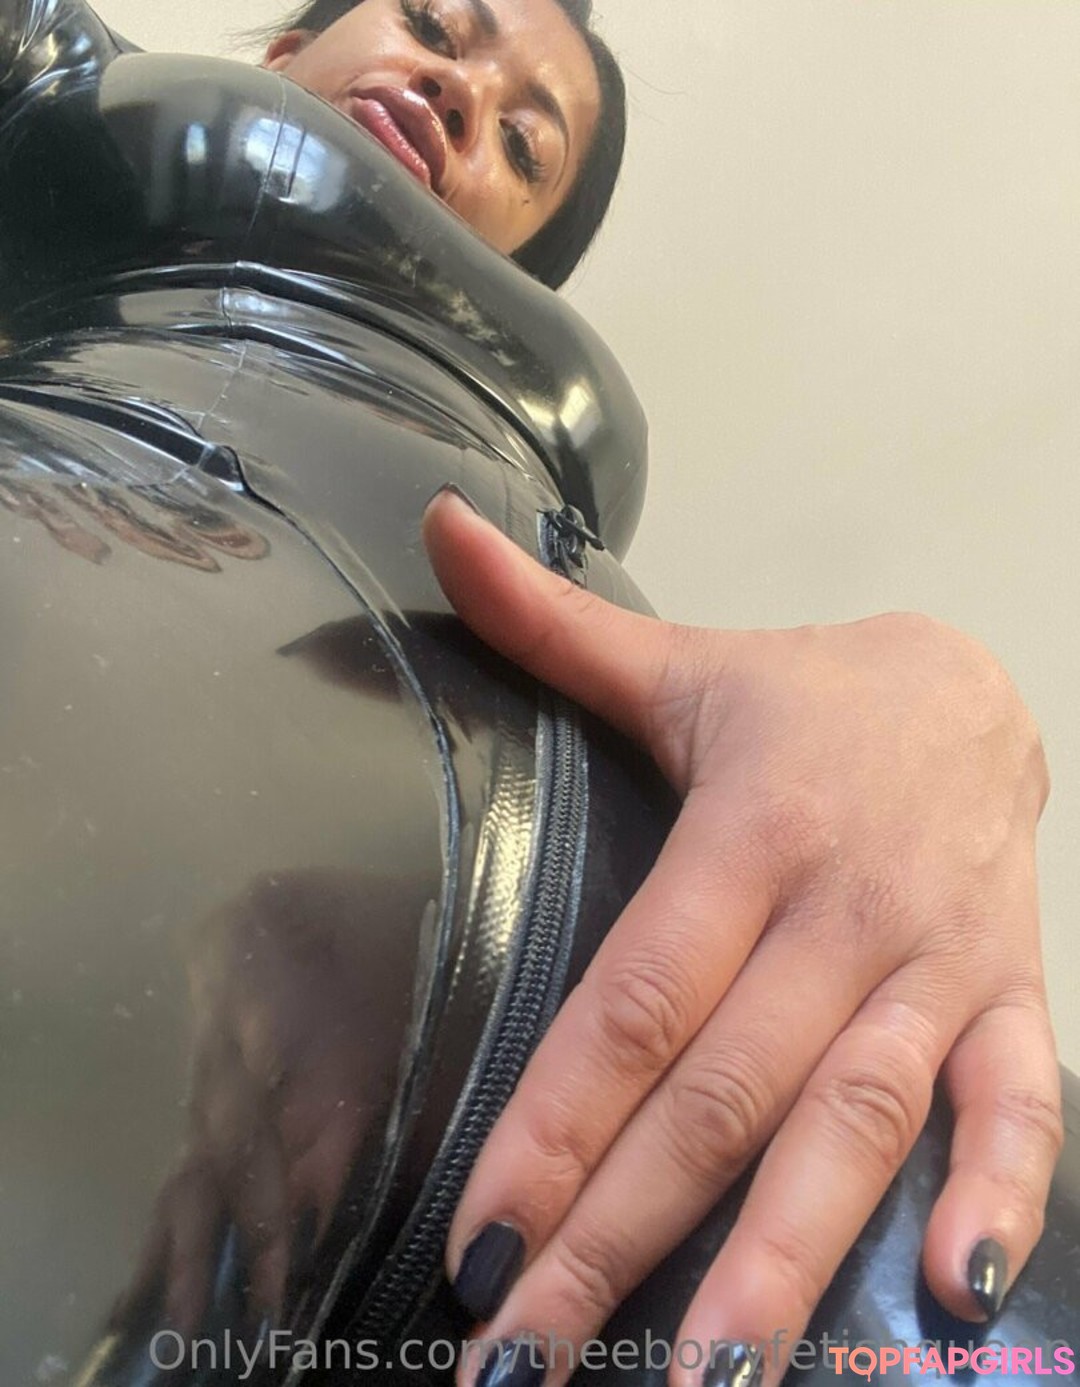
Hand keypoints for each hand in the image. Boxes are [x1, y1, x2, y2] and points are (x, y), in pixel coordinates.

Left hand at [422, 489, 1061, 1386]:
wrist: (971, 689)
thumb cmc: (807, 700)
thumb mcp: (683, 661)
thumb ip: (552, 623)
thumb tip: (437, 531)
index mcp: (753, 828)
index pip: (638, 999)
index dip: (557, 1122)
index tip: (481, 1239)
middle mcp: (846, 909)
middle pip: (724, 1092)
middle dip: (625, 1238)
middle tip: (529, 1359)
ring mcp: (940, 961)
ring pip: (857, 1122)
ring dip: (787, 1261)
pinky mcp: (1013, 995)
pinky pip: (1020, 1103)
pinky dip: (996, 1192)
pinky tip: (954, 1296)